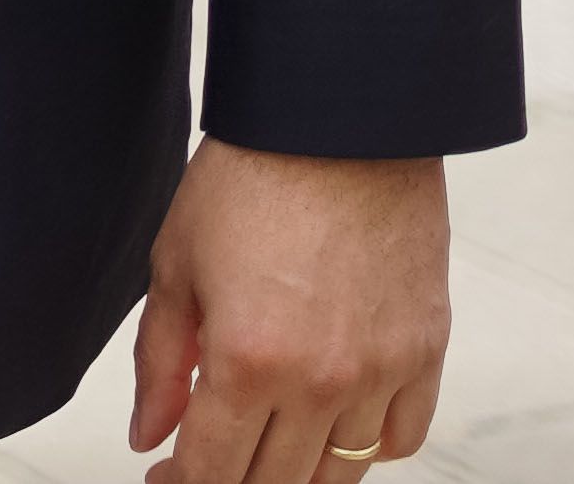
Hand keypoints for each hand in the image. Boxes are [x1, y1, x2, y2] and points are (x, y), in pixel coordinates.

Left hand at [130, 143, 450, 480]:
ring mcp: (382, 372)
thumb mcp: (175, 266)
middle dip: (231, 483)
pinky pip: (400, 438)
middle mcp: (322, 380)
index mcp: (249, 359)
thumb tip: (148, 436)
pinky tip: (329, 427)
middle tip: (202, 462)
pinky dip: (365, 448)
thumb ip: (160, 363)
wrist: (337, 125)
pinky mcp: (425, 352)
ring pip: (340, 474)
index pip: (214, 470)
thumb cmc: (252, 179)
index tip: (165, 477)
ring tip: (262, 447)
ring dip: (295, 473)